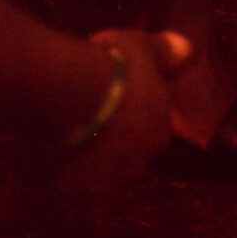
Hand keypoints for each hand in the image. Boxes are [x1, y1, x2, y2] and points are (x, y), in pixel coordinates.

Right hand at [59, 27, 191, 187]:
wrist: (68, 95)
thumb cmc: (112, 69)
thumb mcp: (142, 47)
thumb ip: (165, 52)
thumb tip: (186, 48)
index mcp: (158, 133)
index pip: (154, 131)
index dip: (137, 116)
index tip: (120, 100)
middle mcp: (135, 165)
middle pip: (128, 157)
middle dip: (115, 143)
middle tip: (93, 116)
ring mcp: (101, 183)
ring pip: (97, 174)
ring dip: (88, 158)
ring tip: (67, 131)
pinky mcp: (69, 190)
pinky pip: (66, 180)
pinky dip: (60, 167)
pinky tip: (49, 144)